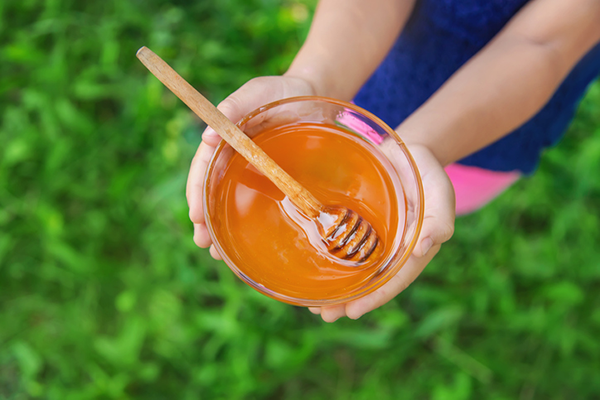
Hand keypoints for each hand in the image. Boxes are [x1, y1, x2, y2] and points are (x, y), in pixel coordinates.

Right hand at [186, 76, 315, 258]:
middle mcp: (234, 160)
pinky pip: (258, 203)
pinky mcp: (273, 181)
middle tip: (203, 243)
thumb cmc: (279, 93)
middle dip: (204, 220)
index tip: (195, 216)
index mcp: (224, 141)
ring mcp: (253, 173)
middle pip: (212, 192)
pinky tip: (246, 243)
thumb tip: (206, 136)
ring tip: (217, 255)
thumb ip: (234, 106)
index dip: (197, 193)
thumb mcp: (257, 92)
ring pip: (231, 203)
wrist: (311, 96)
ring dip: (222, 229)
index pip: (203, 170)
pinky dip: (248, 223)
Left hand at [308, 144, 455, 321]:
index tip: (353, 312)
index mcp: (413, 249)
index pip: (394, 279)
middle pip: (370, 281)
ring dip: (335, 288)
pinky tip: (311, 269)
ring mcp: (373, 238)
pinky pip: (342, 246)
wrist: (405, 153)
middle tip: (324, 315)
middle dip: (348, 300)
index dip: (375, 297)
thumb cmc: (426, 174)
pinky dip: (329, 260)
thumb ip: (440, 219)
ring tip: (312, 305)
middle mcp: (392, 249)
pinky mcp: (356, 225)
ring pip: (354, 269)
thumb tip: (424, 248)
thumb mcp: (440, 193)